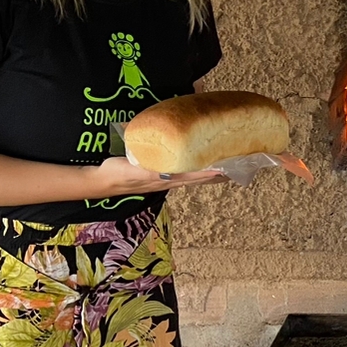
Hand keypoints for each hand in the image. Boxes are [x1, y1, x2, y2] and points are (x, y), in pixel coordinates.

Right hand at [88, 156, 227, 195]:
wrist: (105, 181)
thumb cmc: (119, 173)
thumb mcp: (134, 170)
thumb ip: (150, 170)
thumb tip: (166, 170)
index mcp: (168, 178)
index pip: (198, 175)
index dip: (216, 171)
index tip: (233, 166)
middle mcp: (172, 180)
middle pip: (203, 177)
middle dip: (223, 172)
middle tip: (242, 164)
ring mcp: (169, 179)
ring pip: (198, 176)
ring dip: (215, 172)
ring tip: (231, 165)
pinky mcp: (164, 176)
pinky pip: (188, 173)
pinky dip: (200, 169)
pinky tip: (205, 165)